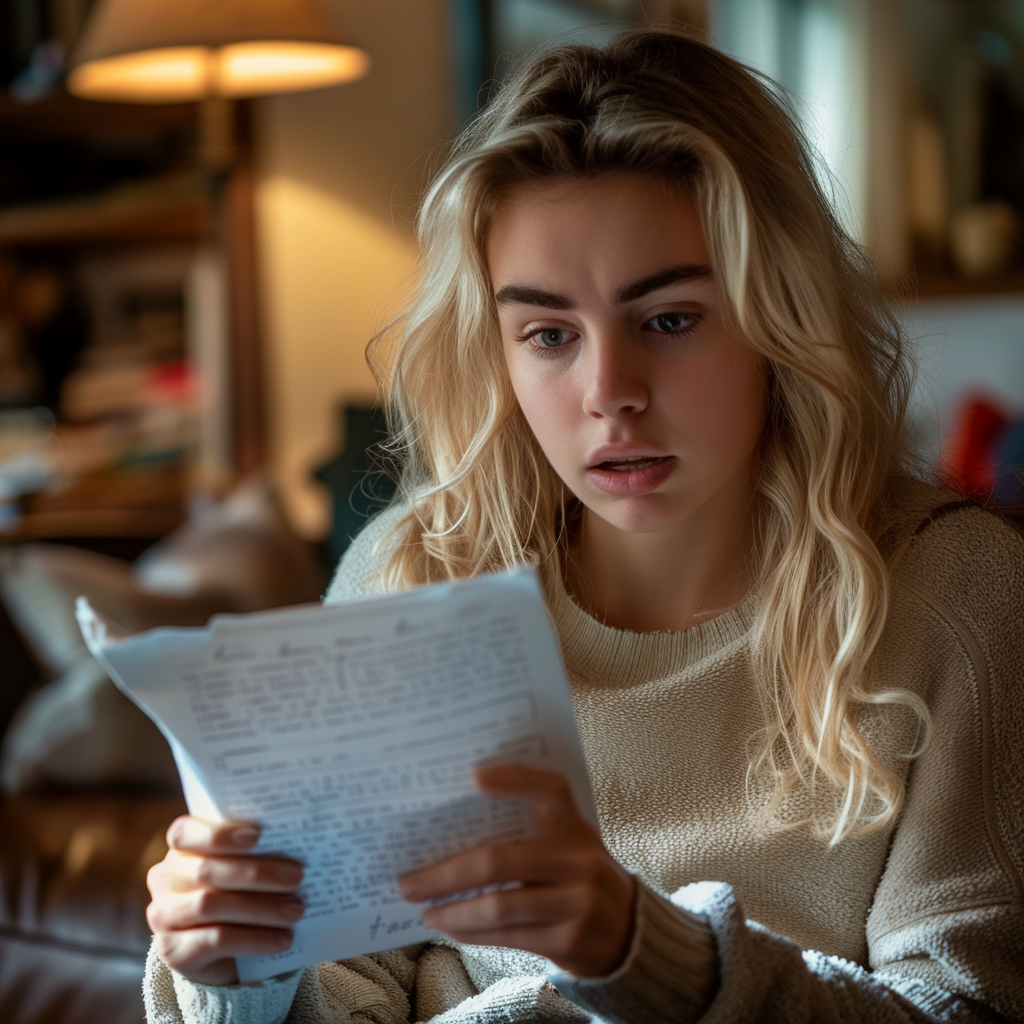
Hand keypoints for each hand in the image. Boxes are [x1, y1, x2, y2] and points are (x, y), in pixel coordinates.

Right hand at [146, 816, 304, 984]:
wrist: (227, 953)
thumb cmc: (242, 893)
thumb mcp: (244, 869)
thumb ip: (255, 852)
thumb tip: (296, 844)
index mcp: (181, 849)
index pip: (185, 833)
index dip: (219, 833)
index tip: (258, 835)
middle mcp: (165, 879)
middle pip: (206, 871)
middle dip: (255, 873)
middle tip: (297, 877)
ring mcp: (165, 917)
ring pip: (210, 905)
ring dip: (260, 908)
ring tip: (296, 910)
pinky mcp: (174, 951)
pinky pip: (216, 940)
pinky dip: (254, 938)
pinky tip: (283, 939)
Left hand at [398, 764, 635, 977]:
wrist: (630, 931)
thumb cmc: (579, 876)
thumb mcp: (569, 844)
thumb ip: (529, 832)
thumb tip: (450, 837)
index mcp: (575, 826)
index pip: (550, 790)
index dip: (514, 780)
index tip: (472, 777)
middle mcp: (579, 860)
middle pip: (500, 861)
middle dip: (446, 873)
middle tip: (409, 882)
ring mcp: (577, 903)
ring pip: (498, 906)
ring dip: (453, 910)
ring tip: (424, 908)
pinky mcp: (570, 941)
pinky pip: (509, 936)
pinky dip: (472, 933)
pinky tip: (451, 928)